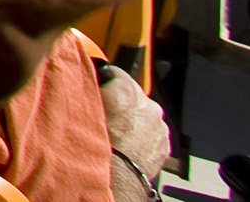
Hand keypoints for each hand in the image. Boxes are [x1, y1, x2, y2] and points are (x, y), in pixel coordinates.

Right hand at [98, 58, 171, 201]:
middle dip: (121, 102)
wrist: (117, 176)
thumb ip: (90, 89)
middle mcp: (148, 103)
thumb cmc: (98, 142)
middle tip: (106, 115)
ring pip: (144, 115)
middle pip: (132, 94)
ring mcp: (160, 125)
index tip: (97, 88)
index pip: (114, 72)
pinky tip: (129, 145)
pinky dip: (143, 137)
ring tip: (118, 134)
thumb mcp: (84, 107)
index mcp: (127, 89)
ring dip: (133, 120)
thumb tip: (89, 80)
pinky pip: (152, 134)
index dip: (103, 80)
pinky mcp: (165, 145)